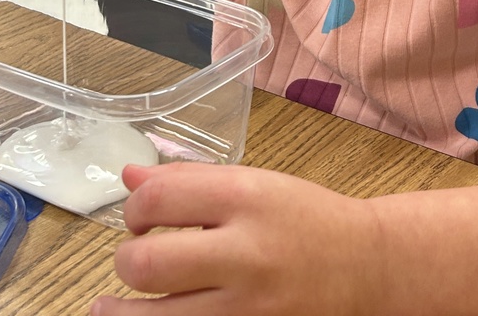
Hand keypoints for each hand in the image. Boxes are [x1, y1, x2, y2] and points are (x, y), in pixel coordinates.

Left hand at [91, 163, 384, 315]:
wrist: (366, 268)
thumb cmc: (303, 218)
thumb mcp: (253, 182)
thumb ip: (188, 180)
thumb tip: (129, 176)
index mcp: (244, 199)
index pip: (156, 199)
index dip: (134, 209)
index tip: (140, 219)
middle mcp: (245, 254)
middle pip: (144, 267)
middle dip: (125, 262)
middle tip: (134, 261)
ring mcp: (249, 309)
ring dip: (122, 314)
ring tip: (112, 310)